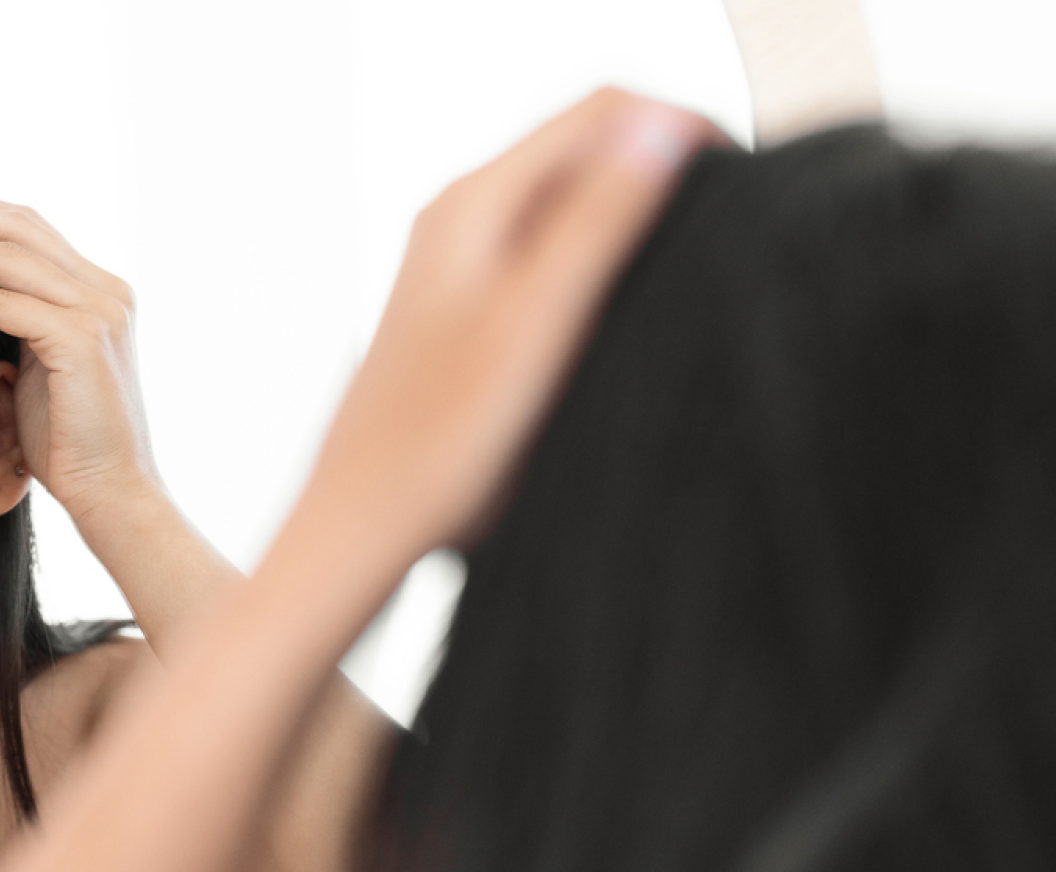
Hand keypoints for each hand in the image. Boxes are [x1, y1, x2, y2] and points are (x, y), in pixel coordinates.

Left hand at [0, 180, 154, 525]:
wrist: (113, 494)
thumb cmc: (69, 443)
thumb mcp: (39, 367)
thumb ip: (18, 323)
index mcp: (98, 289)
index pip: (28, 226)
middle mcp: (104, 289)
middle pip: (15, 225)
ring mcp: (97, 310)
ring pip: (3, 257)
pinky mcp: (80, 339)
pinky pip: (1, 307)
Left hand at [297, 88, 720, 573]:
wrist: (366, 525)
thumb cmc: (435, 444)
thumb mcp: (533, 324)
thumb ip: (595, 223)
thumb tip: (661, 132)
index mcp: (474, 202)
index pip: (603, 110)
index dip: (682, 128)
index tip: (741, 185)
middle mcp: (464, 218)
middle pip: (591, 149)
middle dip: (665, 170)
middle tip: (729, 231)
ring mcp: (466, 263)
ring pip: (576, 202)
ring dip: (639, 219)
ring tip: (691, 272)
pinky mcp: (476, 310)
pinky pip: (556, 255)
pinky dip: (606, 265)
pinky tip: (633, 315)